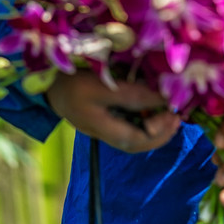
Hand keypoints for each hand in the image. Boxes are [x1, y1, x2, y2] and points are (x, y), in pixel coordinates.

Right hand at [46, 71, 179, 152]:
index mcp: (103, 129)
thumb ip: (132, 95)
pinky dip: (143, 117)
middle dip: (161, 132)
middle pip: (137, 142)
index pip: (138, 140)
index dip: (160, 130)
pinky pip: (127, 123)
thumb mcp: (102, 86)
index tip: (173, 110)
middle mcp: (104, 132)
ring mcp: (102, 126)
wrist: (45, 81)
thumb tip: (163, 99)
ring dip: (154, 126)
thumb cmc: (72, 81)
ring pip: (133, 134)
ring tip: (169, 112)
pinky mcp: (101, 116)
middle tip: (177, 116)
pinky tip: (150, 105)